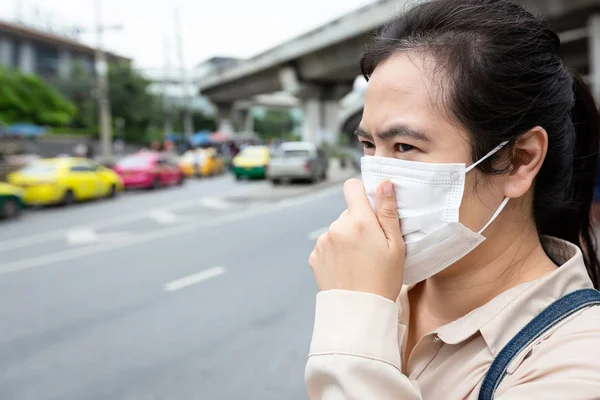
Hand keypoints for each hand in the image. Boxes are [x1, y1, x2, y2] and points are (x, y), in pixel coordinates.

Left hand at [309, 178, 404, 300]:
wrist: (359, 311)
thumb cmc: (383, 279)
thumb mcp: (395, 245)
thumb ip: (388, 211)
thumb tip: (384, 183)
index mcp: (358, 221)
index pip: (352, 187)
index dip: (362, 193)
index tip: (370, 207)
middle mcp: (336, 227)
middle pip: (348, 212)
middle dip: (359, 223)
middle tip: (371, 246)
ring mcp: (323, 242)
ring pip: (337, 230)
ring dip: (346, 238)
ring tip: (359, 261)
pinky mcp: (315, 256)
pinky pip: (327, 245)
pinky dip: (336, 252)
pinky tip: (347, 267)